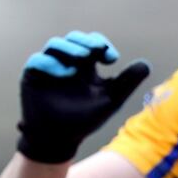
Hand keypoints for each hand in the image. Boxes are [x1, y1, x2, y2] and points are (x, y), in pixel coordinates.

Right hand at [17, 31, 149, 162]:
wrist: (60, 139)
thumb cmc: (85, 120)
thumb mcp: (111, 100)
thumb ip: (127, 82)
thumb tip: (146, 64)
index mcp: (84, 65)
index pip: (92, 43)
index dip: (101, 44)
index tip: (112, 59)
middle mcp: (65, 62)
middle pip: (73, 38)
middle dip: (85, 41)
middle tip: (96, 51)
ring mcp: (48, 67)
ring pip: (55, 45)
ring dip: (70, 49)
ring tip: (82, 58)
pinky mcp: (32, 76)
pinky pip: (37, 61)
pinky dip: (50, 63)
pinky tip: (65, 73)